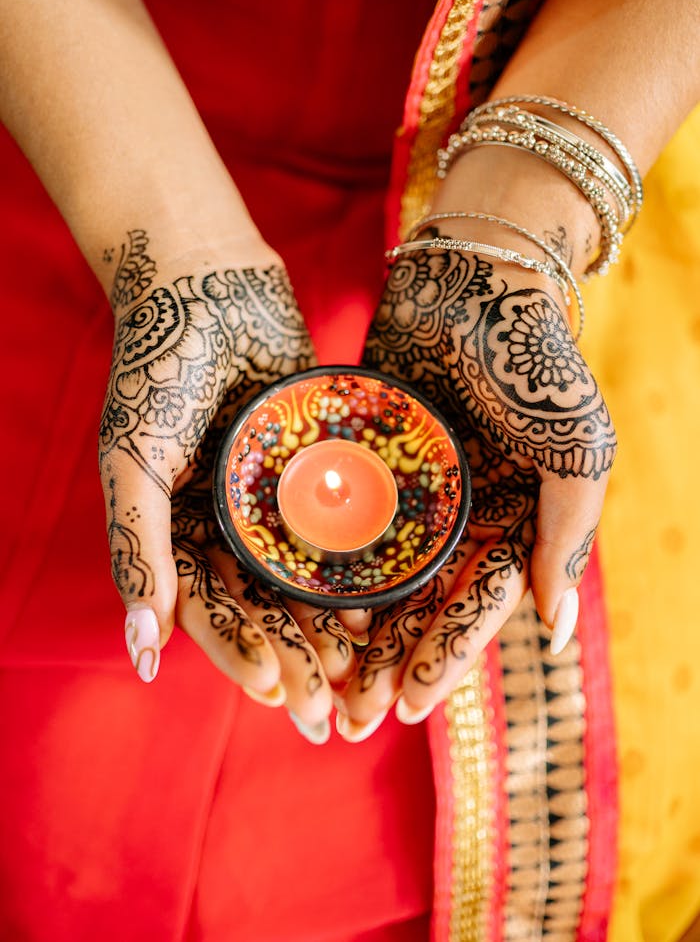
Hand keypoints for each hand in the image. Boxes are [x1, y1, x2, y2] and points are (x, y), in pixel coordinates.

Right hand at [100, 230, 358, 736]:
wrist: (206, 280)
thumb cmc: (156, 366)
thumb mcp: (133, 459)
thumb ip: (138, 548)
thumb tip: (142, 651)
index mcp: (178, 530)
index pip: (209, 610)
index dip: (240, 653)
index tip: (279, 692)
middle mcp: (226, 521)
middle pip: (262, 607)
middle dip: (294, 659)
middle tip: (332, 714)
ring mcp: (271, 495)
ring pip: (305, 576)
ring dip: (330, 626)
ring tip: (365, 670)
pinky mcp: (312, 463)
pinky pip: (338, 522)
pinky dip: (358, 562)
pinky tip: (388, 598)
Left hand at [339, 249, 614, 735]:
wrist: (477, 273)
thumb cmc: (536, 359)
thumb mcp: (574, 448)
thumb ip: (567, 534)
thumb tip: (555, 629)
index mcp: (512, 520)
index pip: (474, 608)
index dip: (444, 658)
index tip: (408, 704)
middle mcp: (458, 514)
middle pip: (419, 606)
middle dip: (389, 663)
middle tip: (351, 715)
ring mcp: (409, 487)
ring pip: (375, 574)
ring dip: (350, 628)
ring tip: (318, 675)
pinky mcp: (366, 454)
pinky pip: (339, 516)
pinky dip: (320, 560)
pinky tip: (292, 597)